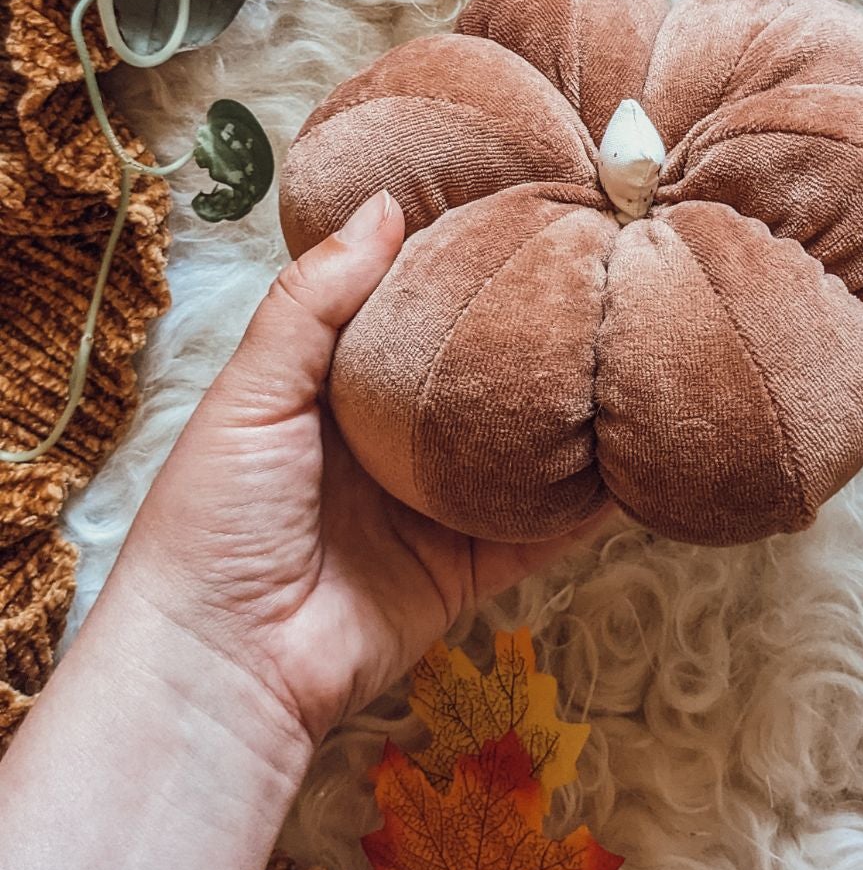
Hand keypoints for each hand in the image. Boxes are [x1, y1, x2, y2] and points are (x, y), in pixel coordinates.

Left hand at [116, 189, 611, 750]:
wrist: (224, 666)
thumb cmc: (216, 520)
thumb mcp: (250, 394)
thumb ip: (315, 304)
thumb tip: (385, 205)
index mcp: (329, 388)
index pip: (405, 305)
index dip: (455, 258)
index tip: (520, 202)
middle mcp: (388, 439)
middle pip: (473, 371)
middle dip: (529, 328)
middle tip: (601, 263)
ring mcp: (434, 505)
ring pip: (520, 446)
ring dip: (571, 408)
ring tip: (637, 343)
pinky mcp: (469, 569)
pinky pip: (544, 528)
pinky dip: (591, 501)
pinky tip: (639, 453)